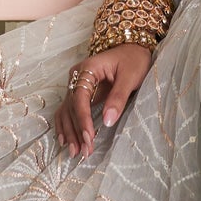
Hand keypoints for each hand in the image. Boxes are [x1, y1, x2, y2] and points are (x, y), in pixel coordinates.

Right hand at [53, 43, 151, 157]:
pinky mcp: (80, 92)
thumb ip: (118, 98)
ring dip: (69, 132)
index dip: (82, 120)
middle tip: (84, 151)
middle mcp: (76, 77)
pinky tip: (66, 141)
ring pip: (66, 111)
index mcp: (87, 69)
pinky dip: (66, 125)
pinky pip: (69, 110)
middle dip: (76, 131)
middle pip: (70, 107)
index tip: (89, 137)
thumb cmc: (134, 59)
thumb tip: (107, 122)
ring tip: (75, 152)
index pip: (79, 98)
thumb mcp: (130, 76)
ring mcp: (76, 84)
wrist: (134, 48)